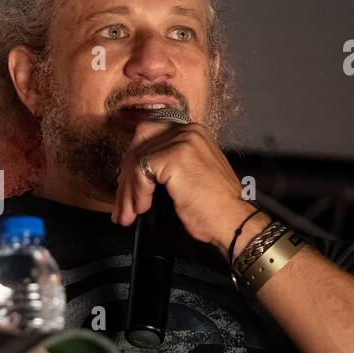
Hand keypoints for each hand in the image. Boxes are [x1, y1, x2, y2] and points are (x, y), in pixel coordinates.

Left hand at [111, 122, 268, 256]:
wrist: (231, 221)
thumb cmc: (213, 207)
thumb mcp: (188, 177)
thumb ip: (166, 166)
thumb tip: (135, 172)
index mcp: (192, 132)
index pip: (149, 136)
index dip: (133, 162)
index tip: (126, 186)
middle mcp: (188, 130)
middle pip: (139, 145)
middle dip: (126, 177)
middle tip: (121, 203)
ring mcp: (182, 140)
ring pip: (137, 160)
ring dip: (128, 191)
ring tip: (127, 213)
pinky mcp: (175, 156)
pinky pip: (142, 172)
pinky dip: (137, 193)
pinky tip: (142, 208)